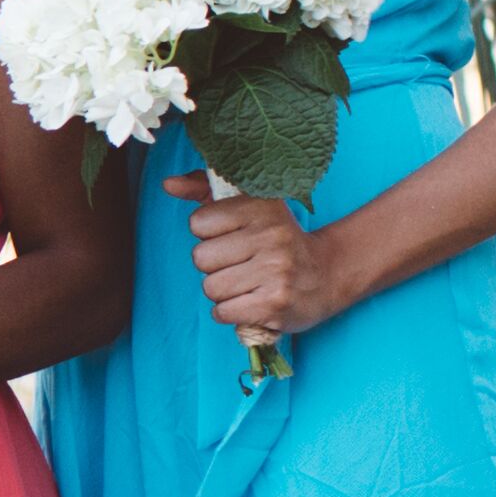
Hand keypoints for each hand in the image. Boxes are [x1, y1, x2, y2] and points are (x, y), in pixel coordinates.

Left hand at [163, 173, 352, 338]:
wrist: (327, 275)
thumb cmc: (276, 239)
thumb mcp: (248, 206)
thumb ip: (204, 189)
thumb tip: (168, 184)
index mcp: (261, 206)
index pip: (199, 222)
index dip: (210, 234)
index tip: (234, 237)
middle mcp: (270, 235)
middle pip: (201, 258)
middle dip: (215, 266)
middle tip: (243, 264)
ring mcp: (275, 270)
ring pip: (210, 287)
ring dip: (223, 291)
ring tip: (249, 283)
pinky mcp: (275, 303)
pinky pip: (222, 312)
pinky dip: (231, 312)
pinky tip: (252, 301)